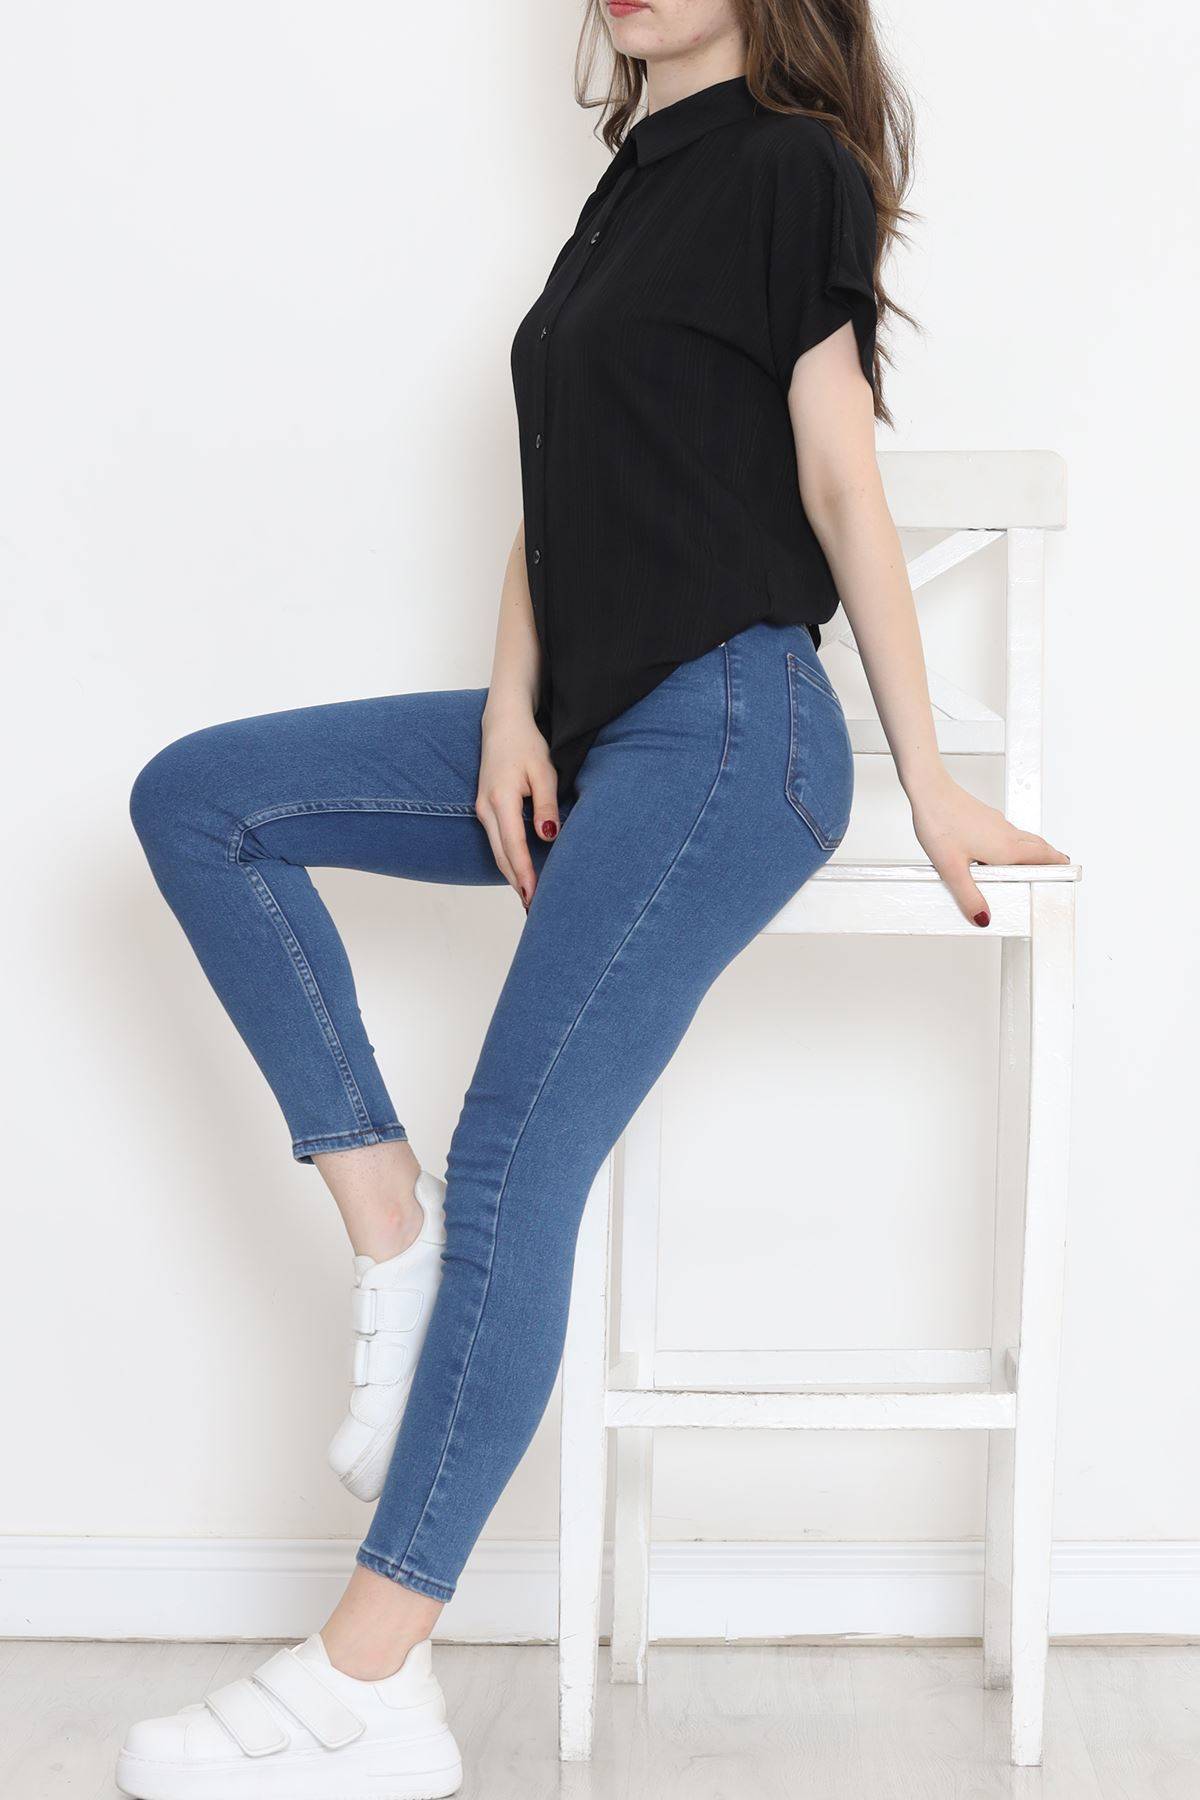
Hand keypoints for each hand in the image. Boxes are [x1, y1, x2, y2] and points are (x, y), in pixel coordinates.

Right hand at [476, 703, 559, 909]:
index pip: (513, 846)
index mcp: (501, 799)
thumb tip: (548, 836)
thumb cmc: (526, 745)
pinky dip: (509, 860)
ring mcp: (483, 810)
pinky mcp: (486, 809)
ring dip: (512, 876)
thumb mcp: (544, 771)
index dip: (524, 874)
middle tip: (533, 911)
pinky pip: (497, 842)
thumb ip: (546, 805)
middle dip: (517, 884)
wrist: (502, 724)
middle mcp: (486, 809)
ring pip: (497, 852)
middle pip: (501, 856)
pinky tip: (522, 874)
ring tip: (529, 899)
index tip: (533, 896)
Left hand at [909, 771, 1069, 926]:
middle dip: (1049, 857)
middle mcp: (1006, 834)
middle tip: (1059, 866)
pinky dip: (1014, 843)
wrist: (929, 790)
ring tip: (1034, 862)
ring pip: (1022, 838)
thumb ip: (969, 896)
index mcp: (1005, 848)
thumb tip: (984, 918)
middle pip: (1037, 847)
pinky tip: (999, 849)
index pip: (1042, 858)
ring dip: (1033, 850)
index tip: (1071, 870)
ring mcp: (996, 823)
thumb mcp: (952, 868)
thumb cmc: (939, 824)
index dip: (1057, 865)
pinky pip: (1007, 832)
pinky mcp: (984, 817)